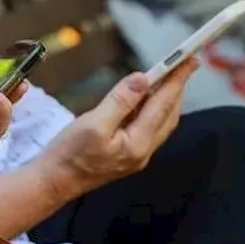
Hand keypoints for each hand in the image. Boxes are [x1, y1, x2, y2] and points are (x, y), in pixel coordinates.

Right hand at [39, 59, 198, 199]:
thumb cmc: (70, 155)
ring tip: (168, 78)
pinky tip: (145, 101)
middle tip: (183, 65)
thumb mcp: (93, 123)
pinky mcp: (128, 155)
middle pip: (169, 114)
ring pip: (161, 122)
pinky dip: (153, 110)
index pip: (163, 105)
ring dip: (167, 99)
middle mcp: (144, 151)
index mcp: (138, 143)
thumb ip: (120, 101)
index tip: (189, 61)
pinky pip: (149, 128)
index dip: (177, 80)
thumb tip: (142, 80)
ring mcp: (137, 155)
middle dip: (177, 89)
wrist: (55, 182)